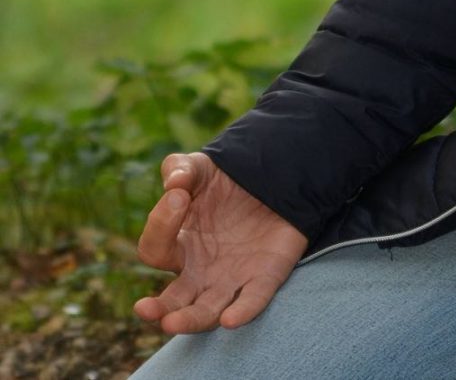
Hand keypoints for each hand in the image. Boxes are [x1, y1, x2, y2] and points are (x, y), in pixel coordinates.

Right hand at [133, 151, 308, 333]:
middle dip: (158, 309)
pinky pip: (252, 301)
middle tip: (144, 308)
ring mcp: (231, 278)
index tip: (179, 196)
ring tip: (172, 324)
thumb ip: (180, 169)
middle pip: (173, 301)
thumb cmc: (226, 181)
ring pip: (207, 312)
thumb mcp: (200, 168)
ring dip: (191, 320)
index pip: (155, 248)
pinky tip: (231, 319)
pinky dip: (243, 311)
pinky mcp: (264, 278)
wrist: (274, 182)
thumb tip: (174, 183)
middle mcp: (199, 270)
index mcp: (179, 244)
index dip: (161, 224)